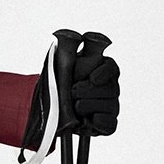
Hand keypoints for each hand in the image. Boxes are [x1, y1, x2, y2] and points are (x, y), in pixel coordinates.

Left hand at [18, 30, 119, 163]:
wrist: (52, 107)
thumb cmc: (61, 83)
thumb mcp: (62, 65)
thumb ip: (70, 51)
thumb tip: (75, 38)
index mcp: (103, 70)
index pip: (111, 68)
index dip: (104, 73)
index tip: (92, 78)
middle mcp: (111, 87)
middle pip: (110, 89)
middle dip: (89, 91)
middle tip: (73, 92)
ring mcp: (111, 106)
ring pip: (109, 106)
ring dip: (89, 106)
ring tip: (75, 107)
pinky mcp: (107, 124)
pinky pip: (110, 124)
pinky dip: (100, 123)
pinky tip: (89, 121)